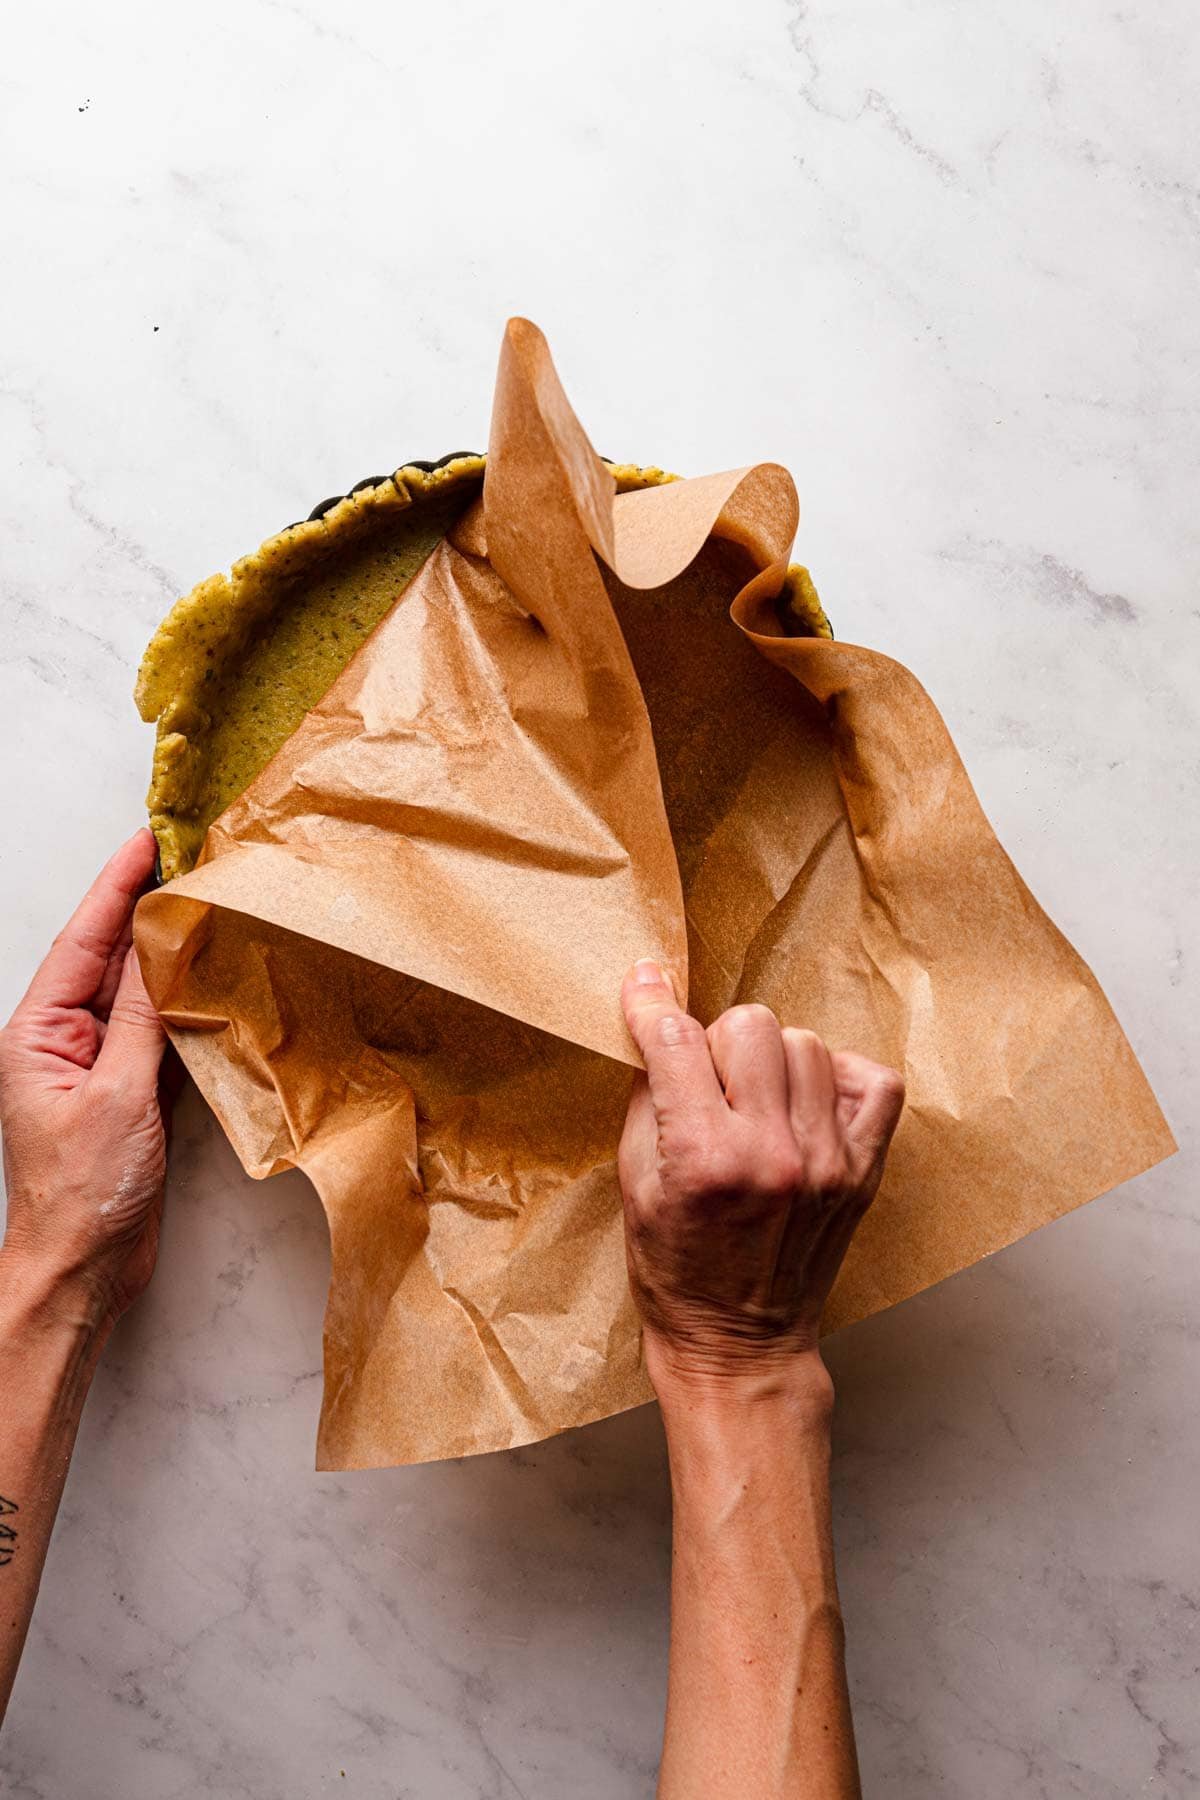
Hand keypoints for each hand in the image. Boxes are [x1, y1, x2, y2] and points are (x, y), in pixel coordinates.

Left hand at [0, 830, 169, 1335]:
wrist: (82, 1269)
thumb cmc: (82, 1193)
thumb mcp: (118, 1095)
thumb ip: (145, 1019)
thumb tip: (167, 950)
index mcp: (39, 1032)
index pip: (83, 941)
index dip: (116, 887)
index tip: (147, 839)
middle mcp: (64, 1041)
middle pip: (111, 959)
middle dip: (148, 908)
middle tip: (190, 857)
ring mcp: (98, 1066)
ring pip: (141, 993)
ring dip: (173, 955)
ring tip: (211, 905)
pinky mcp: (130, 1092)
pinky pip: (161, 1032)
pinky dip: (188, 1005)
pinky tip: (215, 979)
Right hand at [618, 961, 903, 1395]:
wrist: (739, 1344)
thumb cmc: (675, 1271)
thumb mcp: (634, 1183)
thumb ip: (649, 1097)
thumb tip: (657, 1022)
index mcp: (703, 1158)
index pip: (676, 1040)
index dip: (651, 1002)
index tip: (645, 983)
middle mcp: (772, 1153)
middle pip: (750, 1025)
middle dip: (717, 1041)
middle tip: (706, 1081)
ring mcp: (828, 1162)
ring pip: (806, 1043)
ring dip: (772, 1060)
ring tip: (755, 1100)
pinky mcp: (863, 1172)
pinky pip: (872, 1081)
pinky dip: (838, 1078)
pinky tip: (807, 1103)